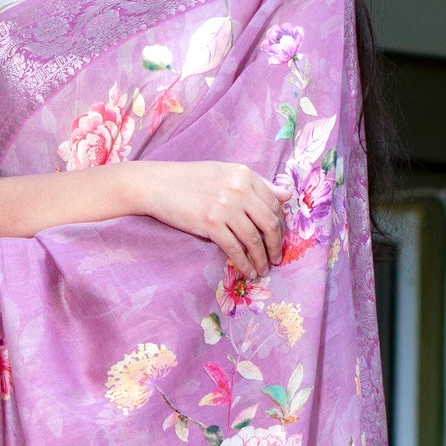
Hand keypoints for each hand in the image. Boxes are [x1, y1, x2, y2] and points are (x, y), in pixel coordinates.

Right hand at [136, 161, 283, 276]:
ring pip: (254, 239)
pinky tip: (247, 272)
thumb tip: (287, 196)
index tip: (278, 239)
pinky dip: (244, 263)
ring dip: (261, 259)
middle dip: (276, 245)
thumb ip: (257, 184)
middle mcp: (238, 189)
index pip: (273, 204)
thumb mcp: (226, 173)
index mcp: (244, 175)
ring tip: (263, 270)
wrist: (158, 184)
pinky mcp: (210, 224)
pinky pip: (235, 248)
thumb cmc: (190, 179)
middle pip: (269, 223)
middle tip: (276, 259)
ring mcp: (225, 207)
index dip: (280, 225)